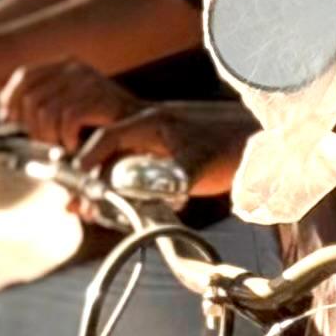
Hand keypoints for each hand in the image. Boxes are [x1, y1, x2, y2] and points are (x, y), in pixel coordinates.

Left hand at [0, 57, 142, 153]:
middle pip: (32, 98)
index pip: (25, 76)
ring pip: (46, 112)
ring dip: (50, 136)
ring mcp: (88, 81)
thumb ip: (43, 105)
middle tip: (47, 143)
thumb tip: (5, 117)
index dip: (12, 100)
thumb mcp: (70, 107)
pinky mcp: (99, 97)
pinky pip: (66, 119)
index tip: (11, 121)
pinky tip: (74, 145)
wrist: (143, 126)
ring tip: (62, 145)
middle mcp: (75, 68)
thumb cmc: (103, 122)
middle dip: (33, 127)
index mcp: (66, 65)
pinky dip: (66, 137)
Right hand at [90, 98, 253, 196]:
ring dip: (101, 188)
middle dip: (89, 180)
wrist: (258, 149)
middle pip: (106, 154)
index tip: (79, 183)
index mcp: (152, 123)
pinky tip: (108, 209)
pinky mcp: (160, 162)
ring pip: (116, 166)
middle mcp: (147, 132)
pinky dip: (118, 190)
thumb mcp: (199, 167)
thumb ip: (172, 180)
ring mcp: (153, 146)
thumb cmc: (230, 151)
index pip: (109, 137)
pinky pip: (131, 174)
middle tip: (77, 207)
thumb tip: (144, 196)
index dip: (89, 159)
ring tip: (86, 212)